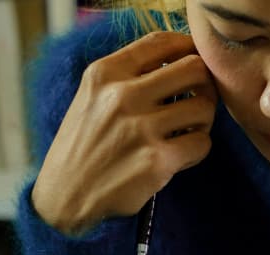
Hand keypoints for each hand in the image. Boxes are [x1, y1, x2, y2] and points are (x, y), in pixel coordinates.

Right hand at [31, 31, 216, 234]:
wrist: (66, 196)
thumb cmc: (84, 146)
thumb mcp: (92, 97)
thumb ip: (127, 76)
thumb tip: (177, 63)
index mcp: (106, 73)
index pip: (161, 42)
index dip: (187, 49)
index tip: (193, 64)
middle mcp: (123, 95)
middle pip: (193, 69)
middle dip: (204, 85)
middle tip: (198, 101)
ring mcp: (141, 128)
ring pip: (203, 107)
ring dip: (203, 120)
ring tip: (188, 131)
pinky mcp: (157, 160)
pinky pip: (202, 143)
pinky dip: (198, 149)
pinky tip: (181, 155)